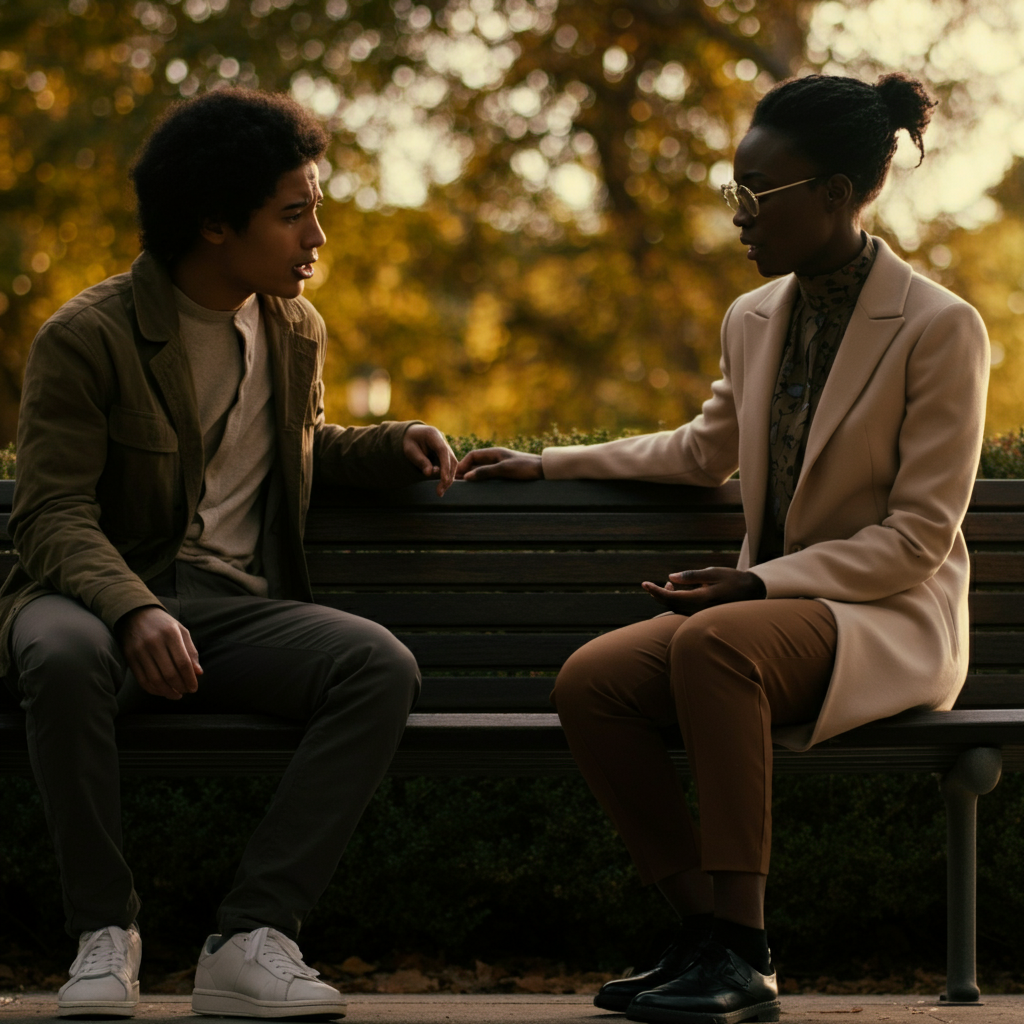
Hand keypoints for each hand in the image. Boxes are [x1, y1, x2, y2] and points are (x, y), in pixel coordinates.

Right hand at [115, 606, 202, 699]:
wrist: (135, 614)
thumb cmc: (164, 625)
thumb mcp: (181, 631)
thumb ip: (191, 651)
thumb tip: (198, 673)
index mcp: (170, 634)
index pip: (183, 662)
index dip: (190, 678)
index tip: (194, 688)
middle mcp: (154, 642)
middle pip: (169, 673)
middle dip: (180, 687)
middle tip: (186, 692)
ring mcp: (140, 651)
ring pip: (155, 680)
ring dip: (167, 692)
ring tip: (176, 695)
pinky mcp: (130, 658)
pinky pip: (142, 680)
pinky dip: (153, 690)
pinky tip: (162, 691)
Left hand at [403, 424, 457, 495]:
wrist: (411, 435)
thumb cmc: (409, 442)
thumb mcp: (410, 450)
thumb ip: (420, 461)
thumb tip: (430, 474)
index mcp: (433, 435)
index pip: (443, 451)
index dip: (445, 466)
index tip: (444, 480)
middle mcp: (443, 441)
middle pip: (451, 459)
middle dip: (447, 476)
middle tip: (440, 491)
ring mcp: (446, 447)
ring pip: (453, 464)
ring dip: (448, 479)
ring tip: (440, 492)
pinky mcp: (446, 455)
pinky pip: (449, 466)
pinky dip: (446, 476)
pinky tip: (441, 486)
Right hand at [456, 447, 543, 480]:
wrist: (545, 471)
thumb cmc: (526, 468)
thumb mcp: (504, 470)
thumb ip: (485, 472)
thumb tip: (467, 477)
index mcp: (494, 453)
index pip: (472, 456)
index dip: (463, 465)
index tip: (455, 476)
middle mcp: (497, 458)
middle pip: (476, 464)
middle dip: (466, 472)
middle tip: (456, 483)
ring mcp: (502, 466)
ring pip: (482, 471)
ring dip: (474, 478)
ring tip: (465, 488)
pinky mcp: (507, 474)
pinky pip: (490, 476)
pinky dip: (483, 481)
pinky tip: (480, 490)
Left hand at [642, 567, 765, 613]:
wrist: (752, 593)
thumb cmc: (733, 580)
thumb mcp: (713, 573)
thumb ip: (692, 576)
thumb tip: (670, 578)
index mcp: (702, 598)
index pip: (672, 598)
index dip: (656, 591)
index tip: (644, 584)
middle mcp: (700, 610)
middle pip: (671, 606)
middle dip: (657, 595)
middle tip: (649, 584)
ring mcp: (701, 614)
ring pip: (676, 609)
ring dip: (666, 598)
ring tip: (667, 585)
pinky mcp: (702, 615)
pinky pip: (682, 610)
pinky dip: (675, 601)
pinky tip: (675, 590)